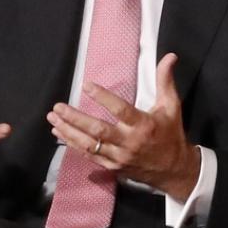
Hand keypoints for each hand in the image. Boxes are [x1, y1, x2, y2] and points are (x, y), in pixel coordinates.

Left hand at [47, 53, 199, 201]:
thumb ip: (165, 81)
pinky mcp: (113, 167)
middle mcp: (129, 142)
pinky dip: (74, 145)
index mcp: (143, 125)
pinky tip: (61, 134)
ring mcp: (119, 157)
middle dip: (75, 118)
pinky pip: (90, 156)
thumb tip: (170, 56)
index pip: (120, 110)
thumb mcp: (172, 106)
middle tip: (58, 107)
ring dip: (69, 132)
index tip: (86, 85)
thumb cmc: (171, 134)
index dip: (103, 97)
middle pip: (98, 130)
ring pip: (90, 145)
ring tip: (53, 119)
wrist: (174, 170)